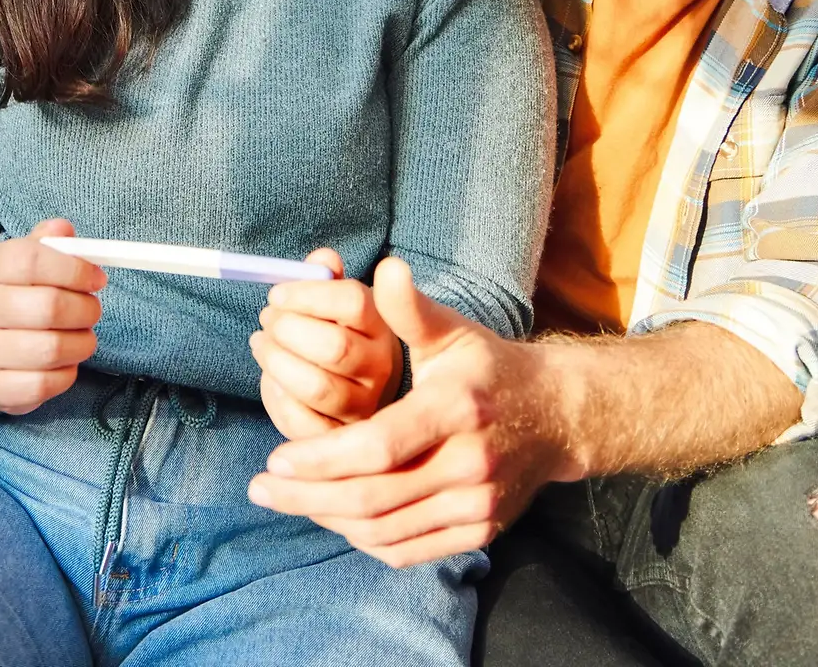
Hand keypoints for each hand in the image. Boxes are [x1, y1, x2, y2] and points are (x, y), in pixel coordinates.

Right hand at [0, 218, 106, 414]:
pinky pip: (43, 385)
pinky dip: (66, 374)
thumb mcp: (26, 260)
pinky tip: (65, 362)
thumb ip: (50, 243)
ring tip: (82, 336)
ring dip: (82, 343)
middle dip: (86, 309)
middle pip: (48, 307)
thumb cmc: (16, 294)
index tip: (97, 279)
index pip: (31, 260)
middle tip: (93, 310)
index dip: (74, 269)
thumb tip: (63, 229)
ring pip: (51, 349)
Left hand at [247, 257, 571, 566]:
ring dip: (329, 519)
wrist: (556, 415)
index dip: (322, 459)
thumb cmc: (489, 367)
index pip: (379, 446)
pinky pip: (408, 549)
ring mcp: (478, 505)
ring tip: (288, 499)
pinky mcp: (479, 532)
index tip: (275, 459)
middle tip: (261, 488)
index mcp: (457, 408)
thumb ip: (409, 308)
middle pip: (375, 496)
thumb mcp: (452, 331)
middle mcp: (471, 463)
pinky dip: (364, 538)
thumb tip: (384, 267)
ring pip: (386, 530)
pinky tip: (333, 517)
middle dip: (309, 496)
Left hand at [250, 249, 403, 440]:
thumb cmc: (343, 335)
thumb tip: (321, 258)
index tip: (276, 294)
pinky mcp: (339, 436)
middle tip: (266, 319)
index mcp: (382, 324)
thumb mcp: (342, 302)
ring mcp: (362, 405)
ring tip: (261, 344)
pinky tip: (271, 379)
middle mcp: (380, 366)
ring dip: (276, 362)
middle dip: (287, 330)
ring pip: (316, 386)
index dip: (307, 295)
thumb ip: (328, 277)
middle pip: (334, 347)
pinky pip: (302, 422)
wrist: (361, 387)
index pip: (353, 302)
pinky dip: (276, 398)